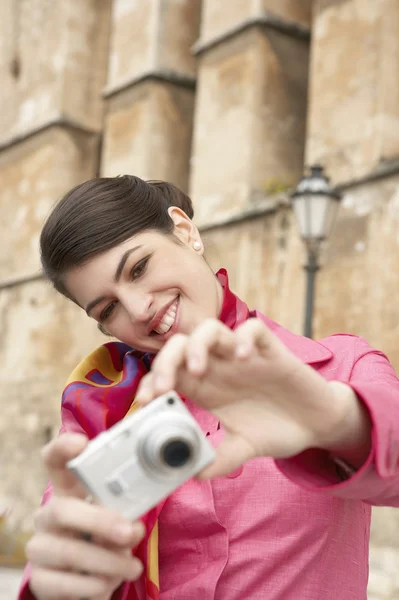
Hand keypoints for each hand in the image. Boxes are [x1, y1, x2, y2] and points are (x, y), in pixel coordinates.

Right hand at [26, 434, 144, 599]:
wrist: (85, 582)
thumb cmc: (104, 539)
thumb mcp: (116, 521)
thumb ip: (123, 515)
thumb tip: (133, 524)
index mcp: (68, 492)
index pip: (55, 462)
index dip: (62, 449)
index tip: (80, 442)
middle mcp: (48, 516)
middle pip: (62, 509)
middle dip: (100, 521)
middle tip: (131, 531)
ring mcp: (40, 547)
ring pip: (69, 551)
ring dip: (108, 561)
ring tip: (133, 567)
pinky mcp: (40, 580)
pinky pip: (66, 584)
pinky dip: (95, 585)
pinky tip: (110, 583)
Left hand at [136, 319, 359, 477]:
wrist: (316, 424)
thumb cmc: (277, 429)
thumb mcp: (244, 448)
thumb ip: (220, 460)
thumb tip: (194, 475)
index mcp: (206, 387)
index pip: (169, 371)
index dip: (152, 380)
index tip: (146, 400)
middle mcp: (220, 367)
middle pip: (181, 344)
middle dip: (166, 361)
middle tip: (164, 387)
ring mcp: (243, 356)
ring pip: (211, 329)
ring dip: (198, 345)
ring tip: (199, 370)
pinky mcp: (271, 351)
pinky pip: (254, 329)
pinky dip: (245, 338)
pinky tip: (244, 358)